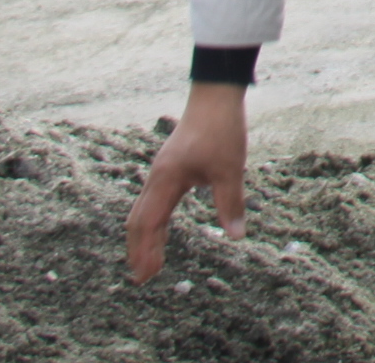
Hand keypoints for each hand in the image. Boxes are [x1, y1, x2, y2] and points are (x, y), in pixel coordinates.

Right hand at [125, 81, 246, 280]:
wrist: (215, 96)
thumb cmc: (221, 129)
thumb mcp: (230, 169)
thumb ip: (230, 203)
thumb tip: (236, 236)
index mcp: (166, 180)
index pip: (148, 224)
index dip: (145, 251)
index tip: (146, 275)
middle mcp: (156, 178)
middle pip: (138, 221)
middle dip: (138, 250)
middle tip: (142, 278)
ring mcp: (161, 172)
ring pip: (144, 211)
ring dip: (145, 237)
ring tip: (149, 262)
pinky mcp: (170, 167)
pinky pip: (154, 201)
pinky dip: (154, 221)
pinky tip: (161, 231)